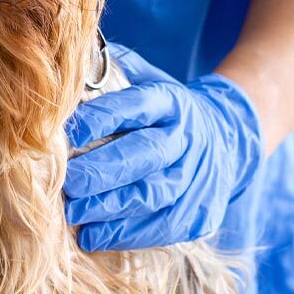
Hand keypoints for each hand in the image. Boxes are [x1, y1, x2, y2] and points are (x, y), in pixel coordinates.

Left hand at [64, 44, 262, 250]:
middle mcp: (186, 138)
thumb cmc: (165, 113)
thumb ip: (110, 72)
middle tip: (66, 183)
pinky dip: (124, 234)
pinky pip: (161, 227)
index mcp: (170, 102)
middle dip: (101, 171)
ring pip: (151, 195)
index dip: (100, 119)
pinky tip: (93, 236)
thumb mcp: (149, 81)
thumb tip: (69, 58)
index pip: (134, 107)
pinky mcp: (200, 213)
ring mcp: (197, 178)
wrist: (228, 140)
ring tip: (73, 213)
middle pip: (143, 155)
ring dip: (108, 208)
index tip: (65, 135)